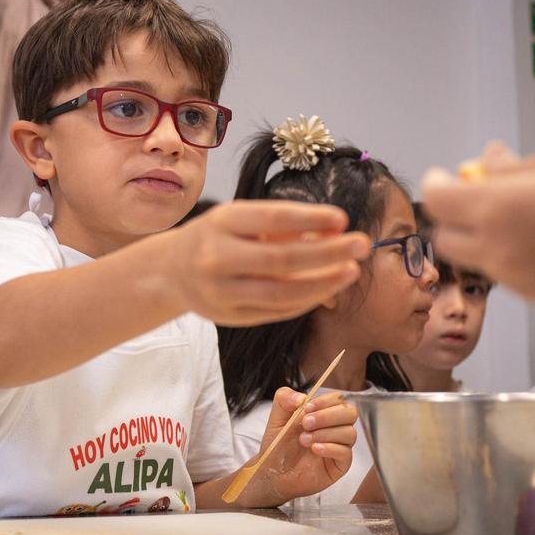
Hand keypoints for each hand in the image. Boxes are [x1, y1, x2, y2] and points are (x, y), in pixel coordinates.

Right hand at [163, 200, 369, 326]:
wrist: (171, 271)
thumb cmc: (217, 237)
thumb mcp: (239, 219)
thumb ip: (281, 227)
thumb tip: (333, 235)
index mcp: (222, 222)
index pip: (273, 217)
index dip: (311, 218)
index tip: (343, 218)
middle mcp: (218, 256)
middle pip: (283, 258)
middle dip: (328, 253)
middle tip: (362, 245)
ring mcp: (222, 291)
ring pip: (282, 292)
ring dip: (324, 283)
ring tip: (351, 271)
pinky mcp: (230, 316)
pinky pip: (276, 311)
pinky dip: (306, 300)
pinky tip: (328, 289)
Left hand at [240, 389, 357, 506]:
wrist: (274, 473)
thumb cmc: (278, 446)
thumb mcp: (276, 419)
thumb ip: (283, 399)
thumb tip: (301, 396)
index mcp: (322, 413)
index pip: (338, 399)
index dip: (325, 401)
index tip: (306, 408)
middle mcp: (335, 427)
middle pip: (350, 413)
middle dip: (327, 416)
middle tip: (306, 424)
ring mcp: (339, 446)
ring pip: (350, 433)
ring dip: (325, 434)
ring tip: (304, 440)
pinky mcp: (340, 464)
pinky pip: (346, 453)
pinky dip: (330, 448)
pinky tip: (315, 449)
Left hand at [421, 143, 534, 309]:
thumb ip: (510, 168)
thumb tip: (484, 165)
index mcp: (498, 209)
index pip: (438, 200)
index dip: (438, 183)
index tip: (447, 176)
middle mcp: (500, 250)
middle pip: (446, 240)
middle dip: (455, 218)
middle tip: (478, 197)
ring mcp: (519, 280)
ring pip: (479, 261)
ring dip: (486, 239)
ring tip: (528, 214)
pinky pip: (511, 276)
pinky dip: (514, 258)